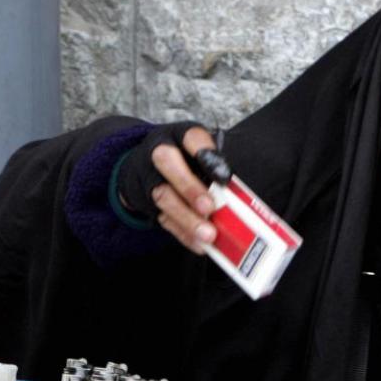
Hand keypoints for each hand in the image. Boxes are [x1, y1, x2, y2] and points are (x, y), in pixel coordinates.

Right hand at [116, 122, 223, 254]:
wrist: (143, 168)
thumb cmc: (185, 161)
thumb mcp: (200, 155)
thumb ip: (216, 171)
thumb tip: (236, 198)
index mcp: (179, 135)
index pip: (192, 137)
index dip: (207, 155)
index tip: (224, 177)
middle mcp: (159, 151)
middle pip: (166, 162)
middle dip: (189, 187)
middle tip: (209, 208)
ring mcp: (148, 176)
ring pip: (163, 195)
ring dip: (187, 217)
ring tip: (208, 234)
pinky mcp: (145, 202)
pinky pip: (163, 219)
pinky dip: (183, 233)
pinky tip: (199, 244)